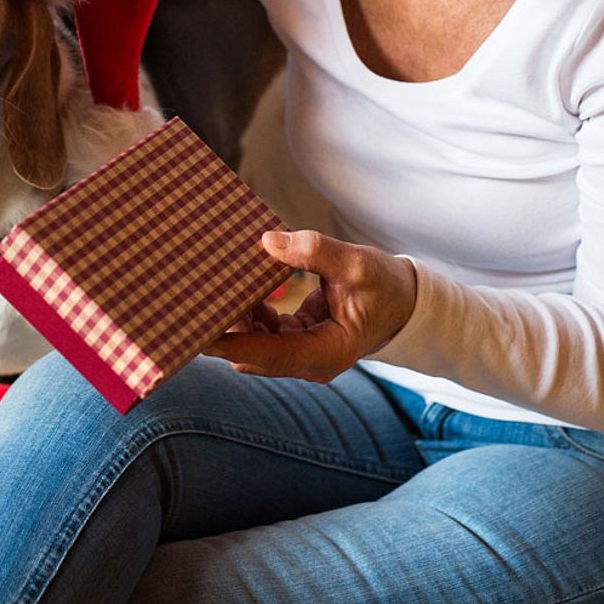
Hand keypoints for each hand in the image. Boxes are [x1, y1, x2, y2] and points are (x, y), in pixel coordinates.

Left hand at [204, 230, 417, 382]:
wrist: (405, 301)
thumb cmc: (386, 285)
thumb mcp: (355, 263)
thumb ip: (314, 252)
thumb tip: (267, 242)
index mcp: (329, 352)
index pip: (270, 354)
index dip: (233, 344)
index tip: (201, 333)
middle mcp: (312, 362)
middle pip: (256, 353)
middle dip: (228, 330)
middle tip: (198, 299)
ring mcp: (304, 353)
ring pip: (257, 344)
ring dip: (238, 319)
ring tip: (217, 287)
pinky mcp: (299, 340)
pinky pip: (266, 332)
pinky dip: (253, 312)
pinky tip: (243, 287)